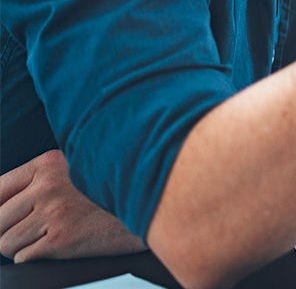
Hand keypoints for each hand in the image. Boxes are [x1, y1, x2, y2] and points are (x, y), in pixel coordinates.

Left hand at [0, 149, 144, 262]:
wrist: (155, 204)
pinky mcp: (61, 239)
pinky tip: (56, 246)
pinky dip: (33, 256)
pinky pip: (22, 257)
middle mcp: (47, 186)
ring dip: (20, 246)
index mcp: (48, 164)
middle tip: (29, 232)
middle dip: (7, 231)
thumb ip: (46, 178)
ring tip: (45, 240)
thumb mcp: (81, 167)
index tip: (4, 217)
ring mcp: (53, 213)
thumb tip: (9, 203)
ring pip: (5, 242)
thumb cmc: (119, 187)